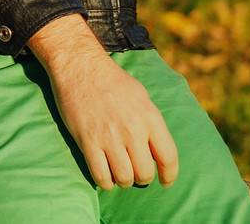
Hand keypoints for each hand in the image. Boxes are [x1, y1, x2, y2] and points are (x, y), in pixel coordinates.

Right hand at [29, 15, 179, 189]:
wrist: (80, 66)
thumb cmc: (111, 80)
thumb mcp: (141, 97)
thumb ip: (151, 123)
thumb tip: (157, 148)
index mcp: (150, 118)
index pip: (168, 157)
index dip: (169, 175)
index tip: (165, 181)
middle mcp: (132, 130)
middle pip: (145, 172)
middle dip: (141, 177)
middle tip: (134, 172)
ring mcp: (109, 137)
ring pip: (124, 178)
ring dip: (123, 180)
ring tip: (119, 173)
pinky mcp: (88, 141)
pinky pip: (101, 175)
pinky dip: (105, 182)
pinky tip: (104, 176)